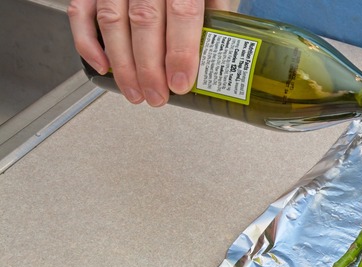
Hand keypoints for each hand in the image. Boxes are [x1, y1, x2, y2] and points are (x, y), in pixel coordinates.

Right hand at [68, 0, 231, 105]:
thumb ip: (213, 15)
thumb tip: (218, 57)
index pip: (182, 12)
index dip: (180, 52)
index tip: (179, 83)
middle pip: (144, 22)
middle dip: (149, 68)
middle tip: (157, 97)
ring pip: (112, 21)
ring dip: (122, 65)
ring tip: (136, 93)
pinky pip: (81, 11)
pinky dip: (87, 42)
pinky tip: (102, 68)